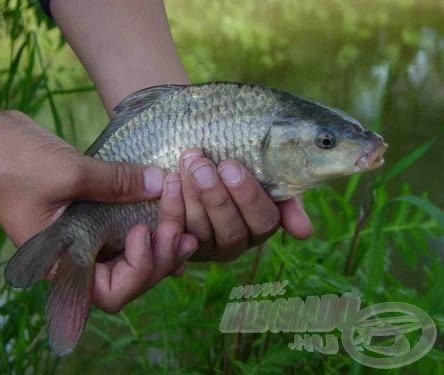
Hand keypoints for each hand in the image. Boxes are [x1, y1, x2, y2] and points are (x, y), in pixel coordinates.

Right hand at [0, 109, 196, 312]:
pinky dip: (148, 222)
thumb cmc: (12, 162)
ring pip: (130, 254)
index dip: (137, 272)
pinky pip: (124, 226)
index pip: (108, 293)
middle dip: (159, 258)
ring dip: (160, 243)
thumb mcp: (69, 174)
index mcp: (61, 261)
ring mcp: (84, 235)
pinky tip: (171, 213)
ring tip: (186, 225)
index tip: (143, 234)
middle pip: (127, 277)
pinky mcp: (90, 213)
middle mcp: (75, 255)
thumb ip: (118, 182)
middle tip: (181, 229)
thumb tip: (161, 182)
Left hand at [158, 149, 313, 261]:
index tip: (230, 166)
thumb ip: (287, 199)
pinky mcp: (177, 243)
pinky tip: (170, 179)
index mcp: (260, 226)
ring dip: (191, 195)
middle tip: (201, 165)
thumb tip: (304, 233)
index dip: (247, 196)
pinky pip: (174, 230)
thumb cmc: (236, 166)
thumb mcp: (267, 176)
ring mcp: (205, 247)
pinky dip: (171, 204)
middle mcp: (234, 243)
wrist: (200, 161)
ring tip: (186, 164)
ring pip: (201, 230)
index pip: (263, 221)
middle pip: (230, 230)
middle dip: (215, 196)